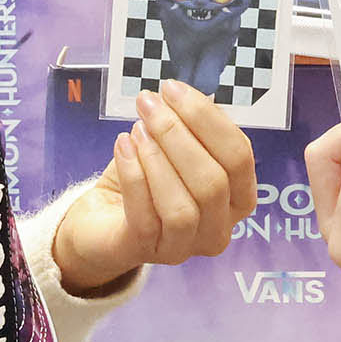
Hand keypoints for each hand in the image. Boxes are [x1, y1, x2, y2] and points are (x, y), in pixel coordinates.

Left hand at [53, 79, 257, 294]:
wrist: (101, 222)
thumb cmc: (145, 180)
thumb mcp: (172, 149)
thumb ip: (187, 127)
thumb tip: (181, 95)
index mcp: (238, 199)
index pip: (239, 157)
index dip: (208, 119)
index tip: (173, 89)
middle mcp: (219, 229)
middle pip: (213, 182)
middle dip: (178, 134)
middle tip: (149, 104)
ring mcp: (184, 247)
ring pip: (184, 207)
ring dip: (158, 159)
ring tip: (137, 129)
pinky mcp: (147, 252)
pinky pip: (145, 217)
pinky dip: (134, 175)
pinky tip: (122, 146)